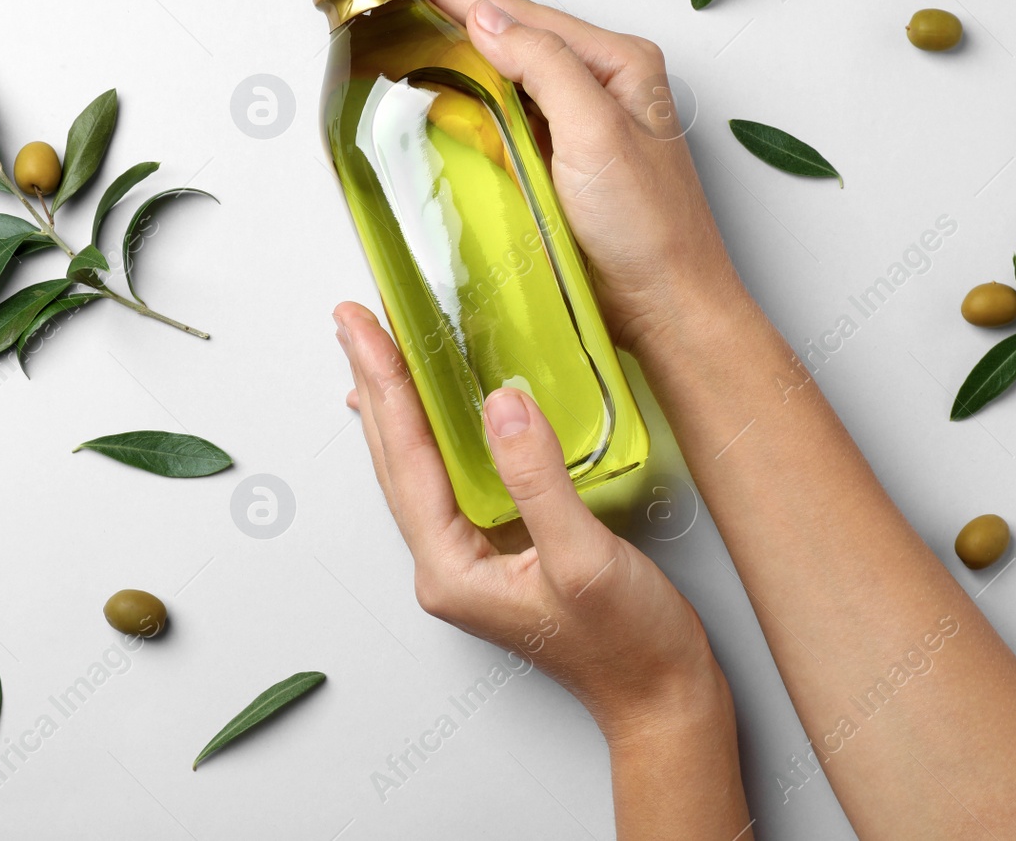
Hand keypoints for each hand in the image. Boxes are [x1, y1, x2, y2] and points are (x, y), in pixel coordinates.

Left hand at [332, 300, 729, 740]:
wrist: (662, 696)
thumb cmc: (629, 645)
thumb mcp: (584, 558)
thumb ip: (538, 479)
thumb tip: (501, 404)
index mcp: (451, 569)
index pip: (407, 458)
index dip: (386, 384)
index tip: (364, 326)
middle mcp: (447, 564)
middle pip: (397, 457)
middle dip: (376, 383)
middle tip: (354, 318)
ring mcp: (469, 557)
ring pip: (419, 465)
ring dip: (400, 402)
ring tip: (376, 346)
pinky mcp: (499, 548)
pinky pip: (453, 475)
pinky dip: (438, 430)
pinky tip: (435, 407)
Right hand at [417, 0, 738, 351]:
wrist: (666, 306)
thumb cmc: (650, 226)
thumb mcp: (596, 130)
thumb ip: (544, 65)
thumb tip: (487, 19)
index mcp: (619, 65)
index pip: (528, 15)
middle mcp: (601, 89)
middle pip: (517, 40)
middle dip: (459, 18)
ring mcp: (580, 130)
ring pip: (508, 81)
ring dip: (461, 62)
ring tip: (410, 38)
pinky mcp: (562, 169)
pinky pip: (507, 125)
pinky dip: (472, 111)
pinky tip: (443, 104)